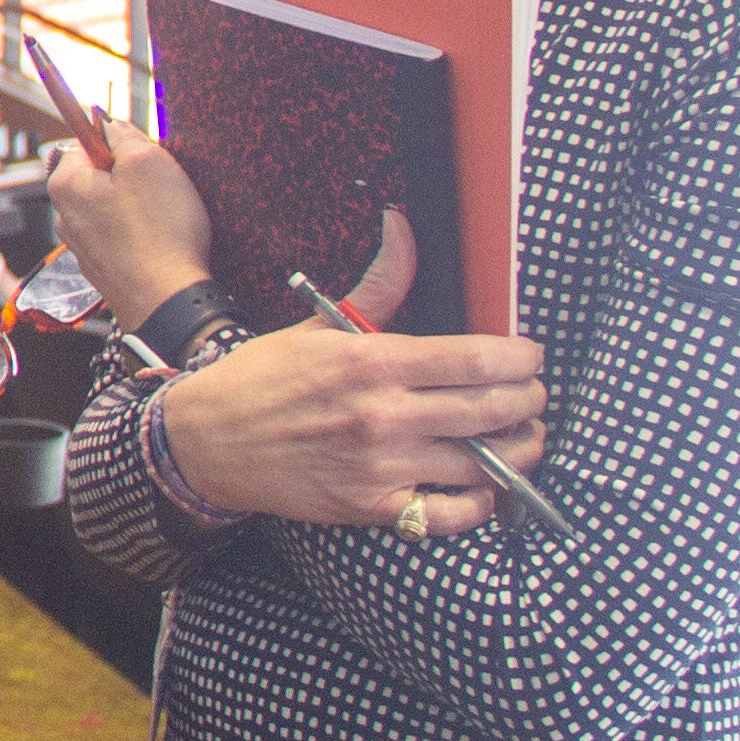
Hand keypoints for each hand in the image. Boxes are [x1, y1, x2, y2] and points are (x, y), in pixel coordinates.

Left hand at [41, 135, 216, 325]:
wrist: (167, 300)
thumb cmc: (159, 232)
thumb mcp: (148, 162)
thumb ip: (124, 134)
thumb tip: (108, 123)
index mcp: (65, 184)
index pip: (87, 142)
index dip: (122, 145)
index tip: (144, 158)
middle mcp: (64, 216)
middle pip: (101, 176)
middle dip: (133, 177)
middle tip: (160, 189)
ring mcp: (83, 245)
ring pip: (115, 207)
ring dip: (142, 207)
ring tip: (165, 219)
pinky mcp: (104, 268)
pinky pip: (125, 236)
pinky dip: (143, 234)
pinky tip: (162, 242)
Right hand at [157, 319, 551, 535]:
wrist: (206, 440)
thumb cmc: (264, 379)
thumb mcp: (320, 325)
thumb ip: (380, 284)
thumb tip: (403, 226)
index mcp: (373, 362)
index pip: (477, 359)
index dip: (521, 359)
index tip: (531, 357)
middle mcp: (383, 415)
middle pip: (494, 410)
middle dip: (530, 400)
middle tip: (533, 394)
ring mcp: (382, 466)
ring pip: (485, 463)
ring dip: (519, 449)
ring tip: (521, 436)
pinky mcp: (374, 508)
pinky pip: (451, 514)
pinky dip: (480, 503)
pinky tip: (484, 486)